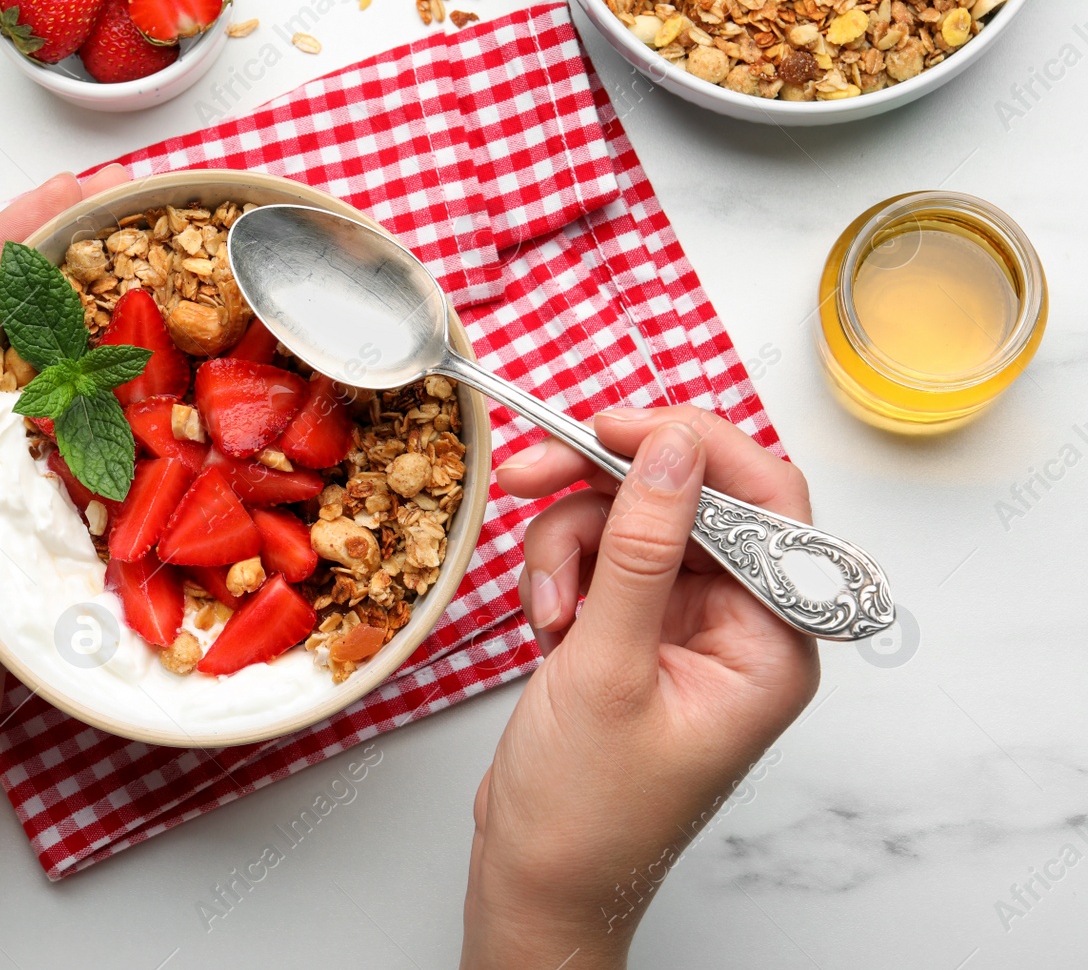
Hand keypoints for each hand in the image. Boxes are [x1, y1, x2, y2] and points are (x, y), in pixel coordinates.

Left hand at [0, 165, 130, 762]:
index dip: (1, 245)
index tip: (62, 193)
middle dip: (47, 260)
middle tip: (114, 207)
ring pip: (29, 371)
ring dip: (77, 314)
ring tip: (134, 262)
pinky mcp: (18, 512)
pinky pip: (61, 436)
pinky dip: (96, 393)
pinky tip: (136, 367)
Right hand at [460, 407, 819, 968]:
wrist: (537, 876)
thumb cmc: (586, 811)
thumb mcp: (606, 668)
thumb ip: (639, 548)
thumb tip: (671, 447)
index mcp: (771, 643)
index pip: (764, 502)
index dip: (692, 446)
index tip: (612, 427)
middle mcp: (739, 624)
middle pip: (685, 499)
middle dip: (602, 491)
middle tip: (530, 477)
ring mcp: (685, 624)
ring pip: (630, 520)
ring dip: (570, 546)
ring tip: (547, 612)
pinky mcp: (637, 628)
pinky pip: (602, 555)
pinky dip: (561, 572)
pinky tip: (547, 623)